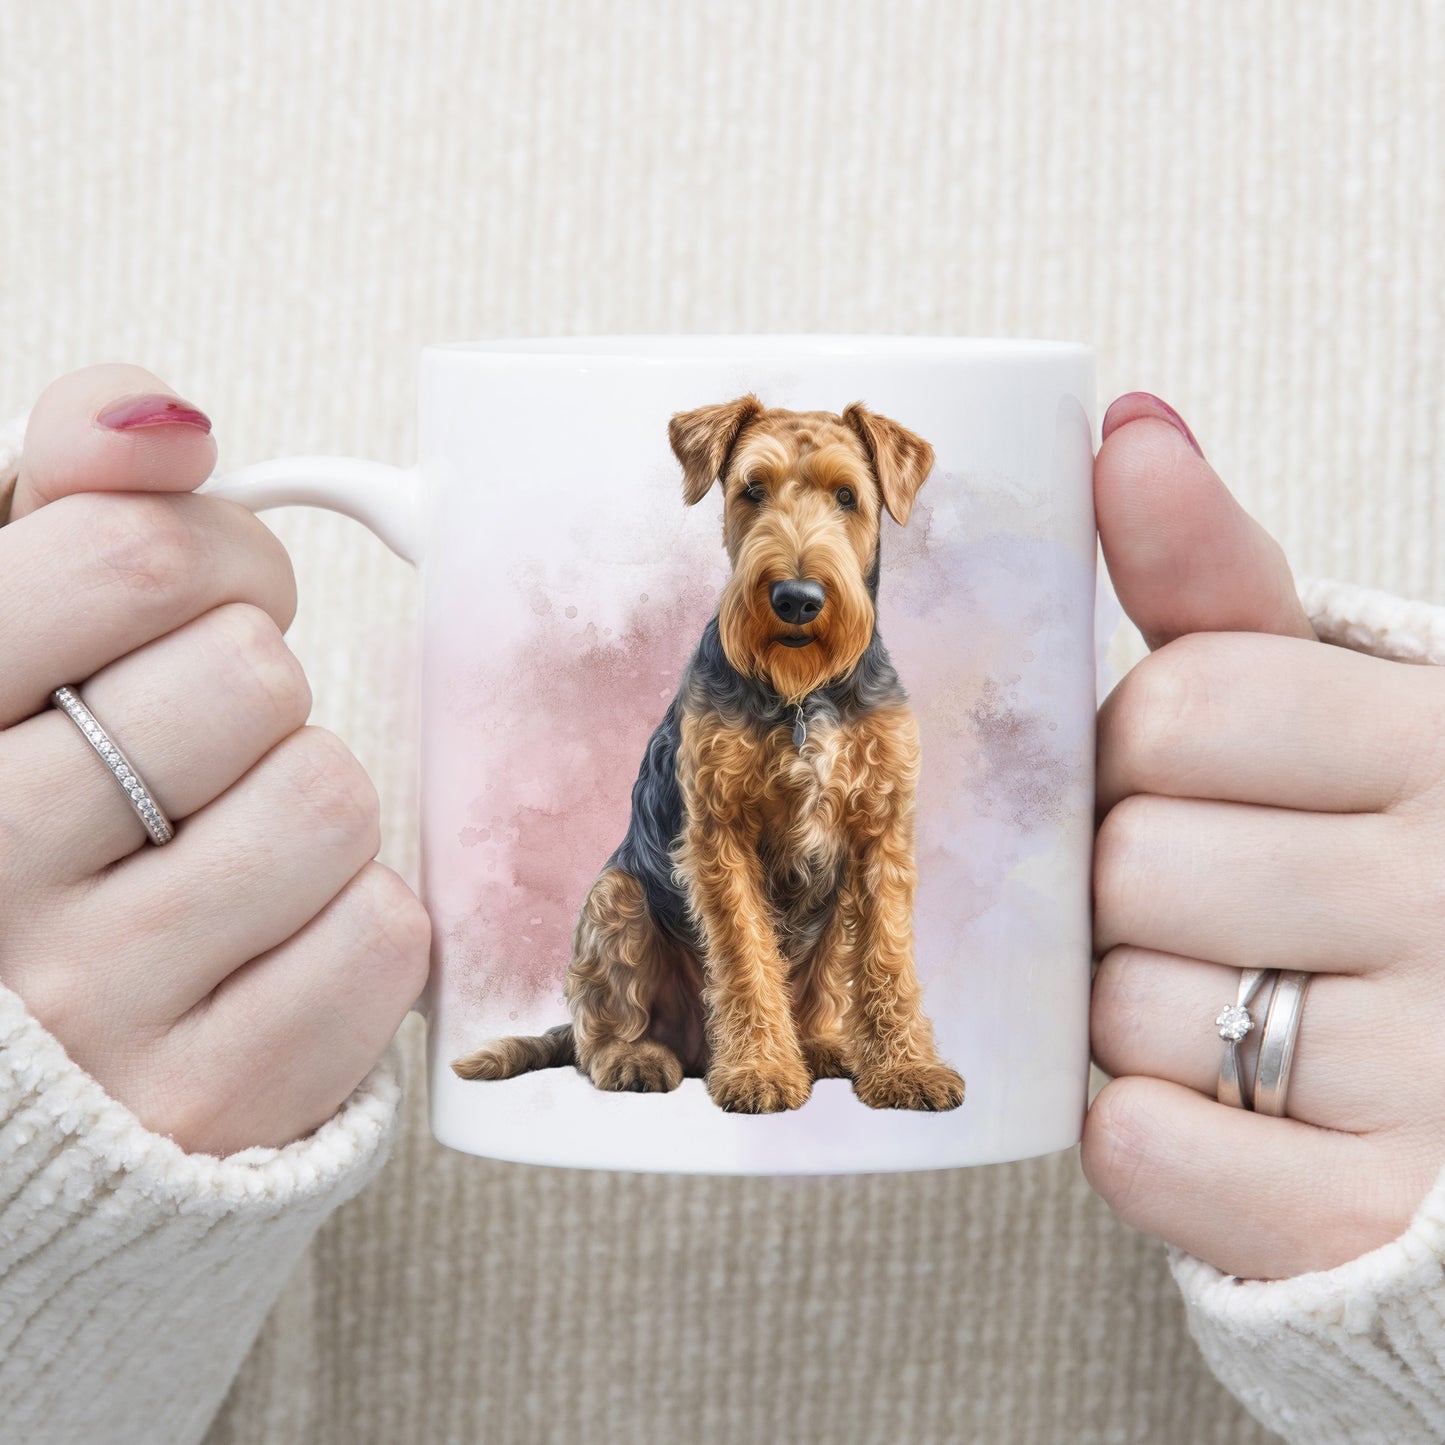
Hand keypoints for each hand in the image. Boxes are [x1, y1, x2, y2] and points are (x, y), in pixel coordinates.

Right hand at [0, 364, 428, 1155]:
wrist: (35, 1072)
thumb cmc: (33, 816)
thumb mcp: (8, 645)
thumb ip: (69, 504)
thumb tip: (166, 417)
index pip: (129, 559)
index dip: (211, 555)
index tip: (199, 598)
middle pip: (250, 674)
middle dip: (252, 686)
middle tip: (201, 742)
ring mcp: (95, 1007)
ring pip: (328, 796)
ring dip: (303, 802)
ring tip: (220, 848)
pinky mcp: (213, 1101)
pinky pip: (382, 932)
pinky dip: (350, 922)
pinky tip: (262, 943)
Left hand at [1081, 392, 1444, 1280]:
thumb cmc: (1374, 860)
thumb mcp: (1329, 703)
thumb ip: (1217, 580)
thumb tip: (1128, 426)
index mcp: (1441, 742)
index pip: (1181, 706)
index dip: (1138, 750)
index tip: (1180, 778)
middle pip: (1131, 862)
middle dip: (1125, 884)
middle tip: (1195, 904)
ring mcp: (1434, 1071)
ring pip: (1127, 1010)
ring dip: (1132, 1010)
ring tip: (1223, 1001)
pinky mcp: (1368, 1215)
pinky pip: (1144, 1147)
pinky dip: (1142, 1131)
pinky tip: (1209, 1106)